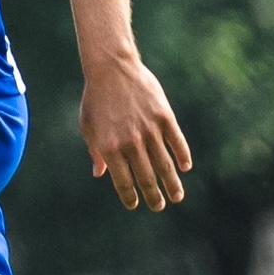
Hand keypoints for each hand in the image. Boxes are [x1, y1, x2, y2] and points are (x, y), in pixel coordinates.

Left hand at [78, 53, 190, 211]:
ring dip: (172, 184)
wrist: (112, 68)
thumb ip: (96, 152)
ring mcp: (149, 130)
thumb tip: (100, 175)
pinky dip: (183, 156)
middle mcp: (130, 143)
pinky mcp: (164, 117)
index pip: (122, 181)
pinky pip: (177, 142)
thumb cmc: (96, 98)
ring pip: (165, 165)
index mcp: (109, 148)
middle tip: (159, 206)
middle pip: (146, 178)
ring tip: (176, 197)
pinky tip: (185, 167)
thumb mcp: (88, 126)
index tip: (135, 205)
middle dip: (154, 196)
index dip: (130, 197)